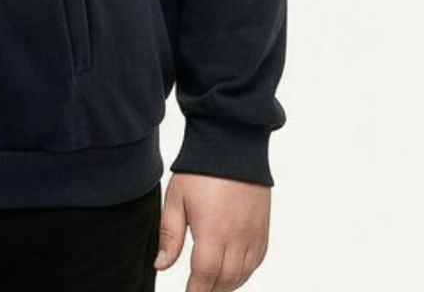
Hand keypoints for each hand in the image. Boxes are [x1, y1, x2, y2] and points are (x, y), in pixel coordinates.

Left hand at [152, 173, 269, 290]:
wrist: (231, 146)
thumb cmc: (200, 170)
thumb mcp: (176, 199)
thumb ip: (169, 236)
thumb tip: (160, 265)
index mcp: (212, 232)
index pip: (204, 276)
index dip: (195, 291)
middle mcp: (237, 238)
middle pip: (225, 280)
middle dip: (210, 291)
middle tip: (197, 291)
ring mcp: (253, 235)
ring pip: (242, 275)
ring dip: (226, 285)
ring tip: (211, 287)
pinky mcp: (263, 230)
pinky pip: (256, 262)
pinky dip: (244, 274)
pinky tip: (232, 274)